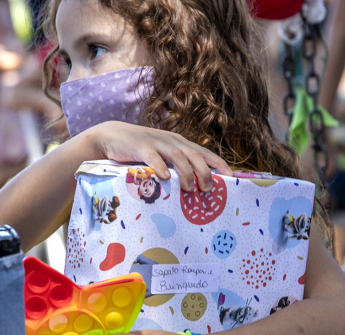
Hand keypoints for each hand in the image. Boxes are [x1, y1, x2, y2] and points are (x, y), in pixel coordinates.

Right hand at [84, 121, 231, 192]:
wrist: (113, 135)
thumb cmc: (141, 150)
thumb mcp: (163, 154)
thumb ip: (176, 165)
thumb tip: (194, 186)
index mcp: (180, 143)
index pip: (204, 153)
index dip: (219, 163)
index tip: (231, 176)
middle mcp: (172, 141)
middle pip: (195, 155)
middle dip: (205, 172)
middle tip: (209, 189)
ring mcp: (157, 143)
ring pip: (178, 156)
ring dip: (186, 173)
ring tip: (190, 189)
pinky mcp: (141, 147)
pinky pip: (153, 157)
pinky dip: (160, 167)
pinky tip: (165, 178)